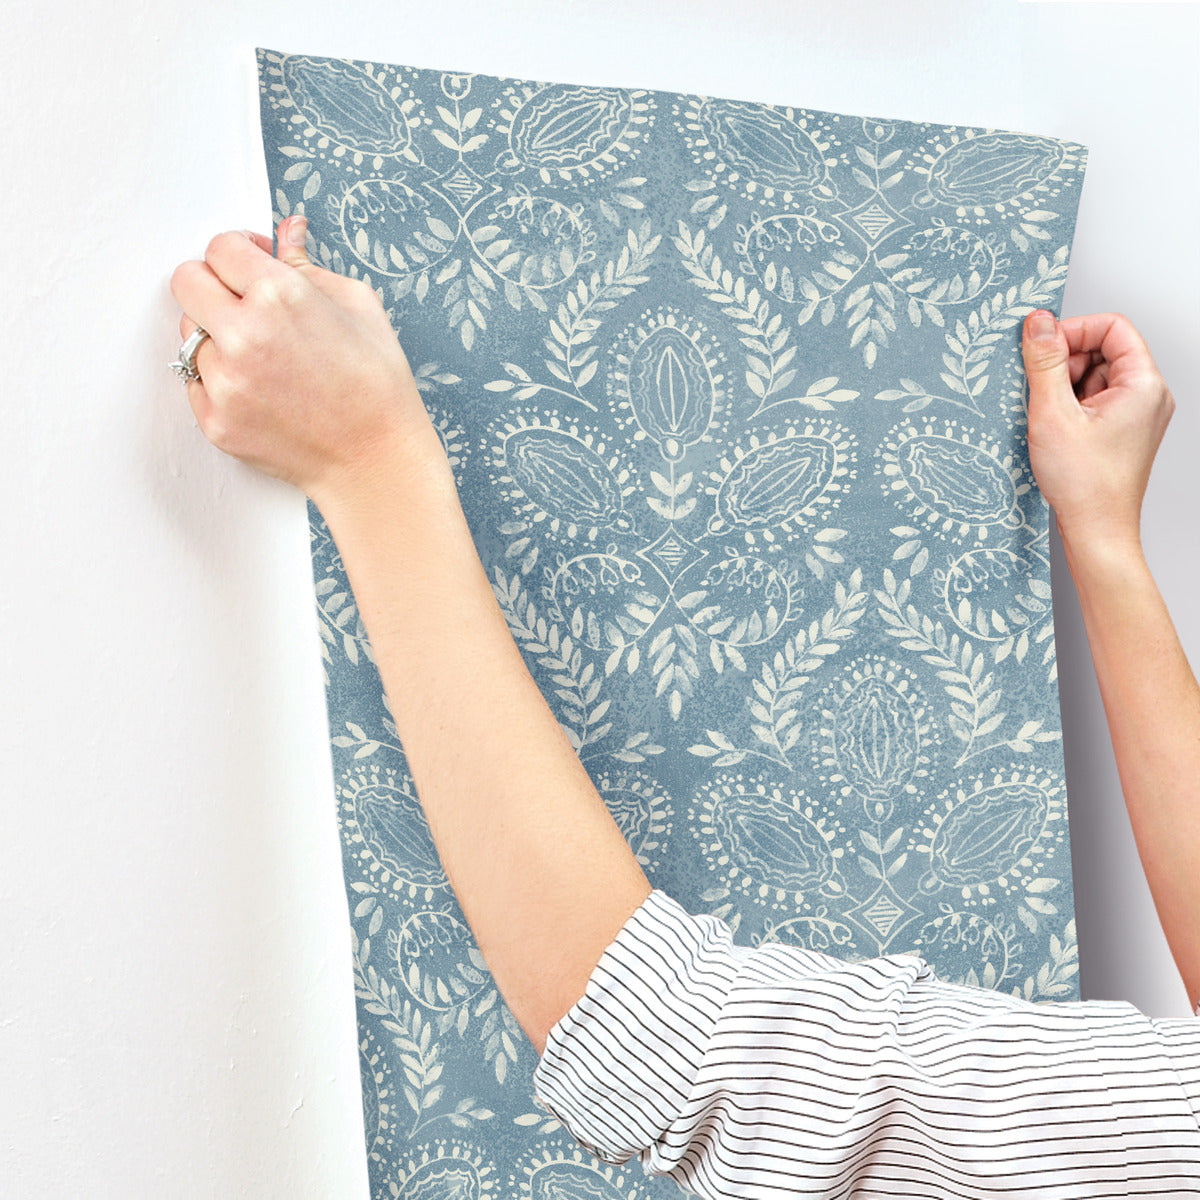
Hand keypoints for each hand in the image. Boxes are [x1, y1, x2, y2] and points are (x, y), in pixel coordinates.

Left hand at [170, 217, 436, 504]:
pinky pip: (195, 382)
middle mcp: (244, 335)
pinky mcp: (216, 421)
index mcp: (280, 296)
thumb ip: (309, 265)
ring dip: (217, 337)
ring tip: (263, 357)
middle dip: (212, 284)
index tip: (250, 264)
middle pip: (186, 282)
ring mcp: (225, 382)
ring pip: (189, 335)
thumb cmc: (377, 386)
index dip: (238, 251)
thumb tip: (287, 232)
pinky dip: (220, 381)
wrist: (377, 460)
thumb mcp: (359, 307)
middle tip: (242, 302)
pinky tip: (261, 389)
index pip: (219, 248)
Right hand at [1021, 309, 1174, 553]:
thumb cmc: (1085, 485)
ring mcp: (1136, 415)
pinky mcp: (1121, 432)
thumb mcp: (1053, 414)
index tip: (1042, 347)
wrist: (1097, 532)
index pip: (1112, 328)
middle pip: (1103, 350)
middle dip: (1065, 362)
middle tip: (1040, 388)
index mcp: (1143, 385)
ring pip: (1095, 376)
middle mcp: (1147, 397)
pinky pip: (1093, 401)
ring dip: (1063, 386)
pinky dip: (1069, 406)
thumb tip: (1038, 323)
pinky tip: (1053, 428)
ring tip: (1048, 416)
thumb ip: (1045, 362)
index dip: (1074, 330)